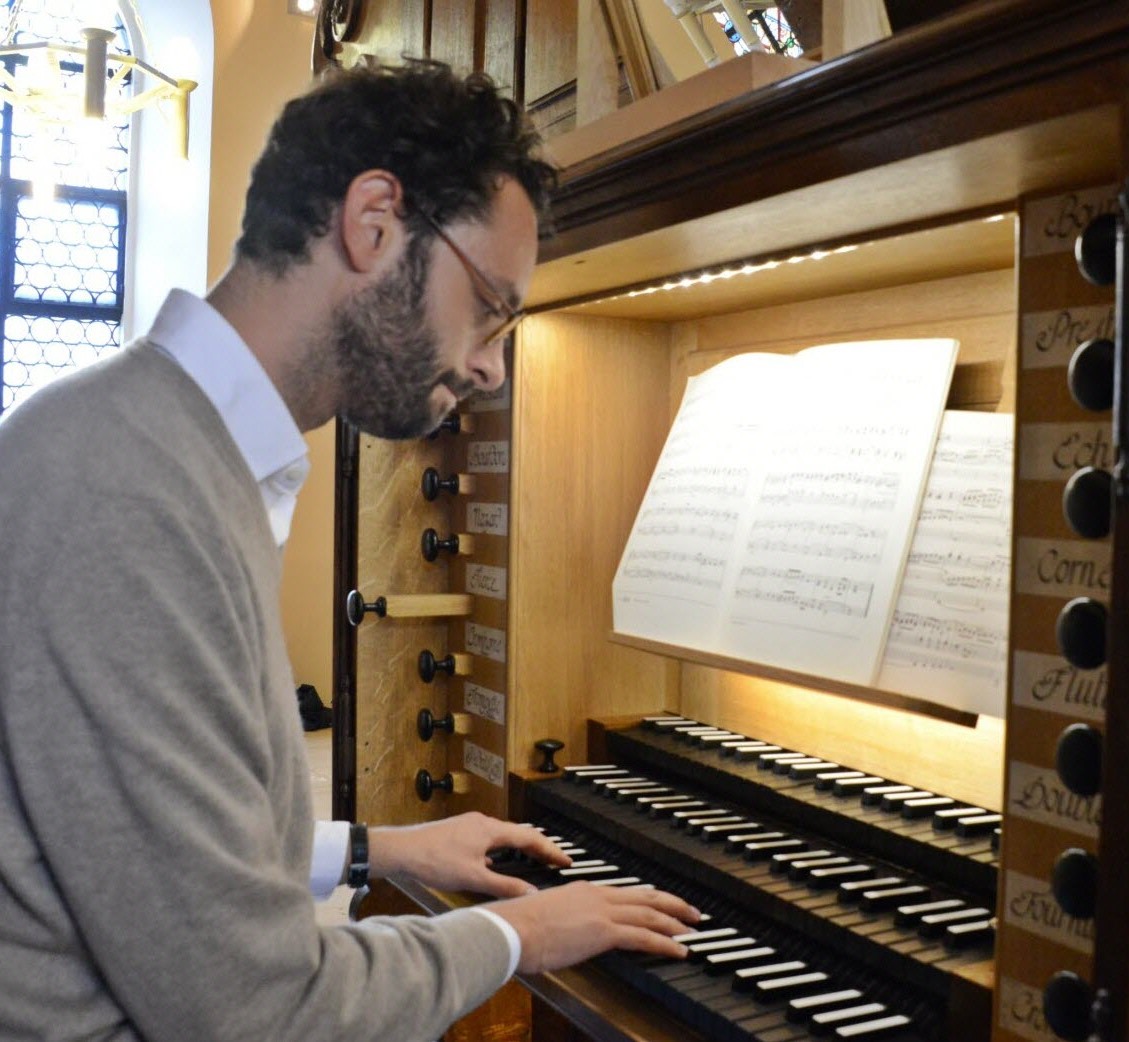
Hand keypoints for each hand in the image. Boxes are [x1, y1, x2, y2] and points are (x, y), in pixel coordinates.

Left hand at [368, 812, 571, 897]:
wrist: (401, 850)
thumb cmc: (434, 860)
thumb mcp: (473, 878)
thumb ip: (504, 885)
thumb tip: (531, 893)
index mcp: (490, 830)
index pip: (530, 838)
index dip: (551, 850)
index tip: (566, 860)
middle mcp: (483, 823)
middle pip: (520, 833)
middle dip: (540, 847)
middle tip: (557, 860)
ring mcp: (471, 826)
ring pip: (504, 835)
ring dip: (521, 847)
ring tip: (535, 859)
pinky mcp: (460, 832)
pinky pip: (490, 839)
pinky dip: (502, 849)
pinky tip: (498, 863)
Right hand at [489, 881, 699, 973]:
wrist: (511, 929)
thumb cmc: (518, 927)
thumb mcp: (545, 916)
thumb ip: (562, 920)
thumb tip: (564, 932)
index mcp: (583, 890)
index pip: (624, 893)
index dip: (647, 898)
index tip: (662, 904)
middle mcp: (597, 895)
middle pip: (644, 896)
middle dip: (672, 903)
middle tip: (692, 911)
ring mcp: (601, 911)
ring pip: (649, 912)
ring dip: (675, 922)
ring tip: (693, 930)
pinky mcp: (603, 931)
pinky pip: (643, 936)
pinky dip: (666, 942)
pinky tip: (680, 950)